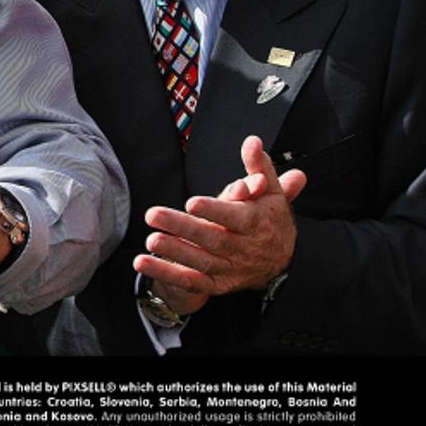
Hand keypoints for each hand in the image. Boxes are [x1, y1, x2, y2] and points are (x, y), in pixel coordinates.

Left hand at [135, 135, 306, 314]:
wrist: (282, 260)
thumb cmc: (269, 218)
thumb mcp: (271, 190)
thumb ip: (259, 166)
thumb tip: (252, 142)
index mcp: (256, 222)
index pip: (236, 217)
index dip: (214, 211)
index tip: (192, 202)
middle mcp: (244, 248)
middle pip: (213, 239)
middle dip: (183, 227)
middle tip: (154, 215)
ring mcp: (231, 268)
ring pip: (202, 262)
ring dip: (174, 252)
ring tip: (151, 239)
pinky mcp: (218, 284)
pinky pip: (192, 281)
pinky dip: (167, 274)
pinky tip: (144, 262)